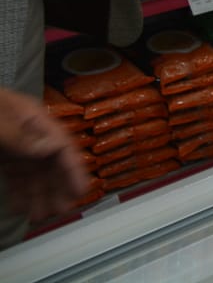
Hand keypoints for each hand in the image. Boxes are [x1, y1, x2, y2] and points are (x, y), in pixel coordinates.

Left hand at [0, 87, 88, 222]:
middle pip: (52, 163)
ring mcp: (17, 148)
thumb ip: (21, 134)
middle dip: (58, 188)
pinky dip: (19, 194)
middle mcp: (31, 136)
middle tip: (62, 210)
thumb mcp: (0, 119)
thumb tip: (52, 147)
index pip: (63, 145)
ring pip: (34, 175)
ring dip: (38, 196)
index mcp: (35, 120)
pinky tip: (19, 208)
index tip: (81, 190)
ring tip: (39, 217)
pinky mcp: (5, 158)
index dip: (74, 168)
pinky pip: (16, 178)